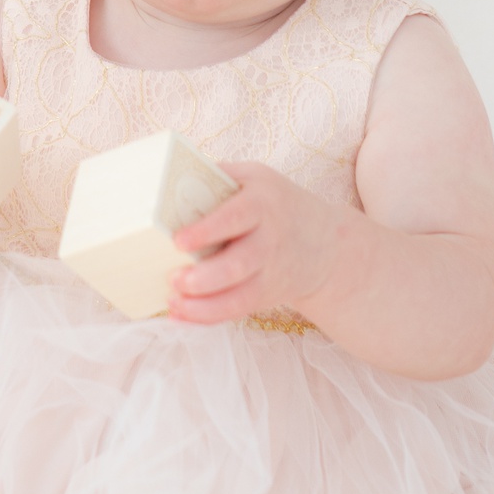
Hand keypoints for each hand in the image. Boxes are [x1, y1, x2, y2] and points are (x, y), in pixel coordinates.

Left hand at [166, 163, 357, 324]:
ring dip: (203, 304)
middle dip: (204, 277)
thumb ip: (218, 177)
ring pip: (239, 295)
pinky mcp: (266, 294)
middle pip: (239, 263)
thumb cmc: (276, 203)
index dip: (207, 230)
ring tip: (174, 300)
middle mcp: (269, 239)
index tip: (178, 241)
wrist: (325, 244)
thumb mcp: (255, 177)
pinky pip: (237, 310)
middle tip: (174, 278)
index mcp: (262, 202)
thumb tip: (168, 178)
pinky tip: (180, 315)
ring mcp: (270, 271)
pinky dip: (207, 317)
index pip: (236, 216)